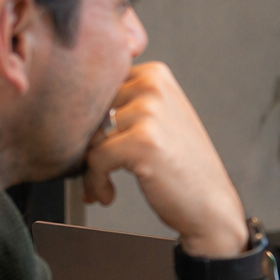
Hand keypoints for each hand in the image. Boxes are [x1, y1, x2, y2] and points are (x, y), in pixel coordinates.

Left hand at [82, 62, 247, 257]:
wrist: (212, 205)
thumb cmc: (182, 167)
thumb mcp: (159, 118)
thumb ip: (123, 101)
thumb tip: (67, 100)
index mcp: (155, 74)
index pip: (95, 89)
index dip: (91, 121)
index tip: (100, 146)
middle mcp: (153, 86)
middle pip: (88, 111)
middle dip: (87, 144)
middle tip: (98, 170)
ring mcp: (149, 112)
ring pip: (89, 135)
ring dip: (88, 166)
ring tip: (103, 183)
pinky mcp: (143, 141)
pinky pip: (95, 158)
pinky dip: (95, 181)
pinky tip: (108, 194)